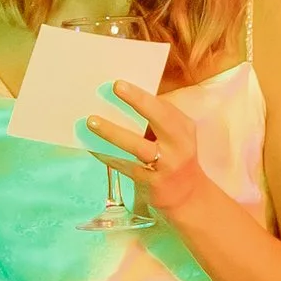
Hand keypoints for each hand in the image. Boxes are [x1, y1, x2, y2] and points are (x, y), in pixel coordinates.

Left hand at [85, 82, 214, 224]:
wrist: (188, 197)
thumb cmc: (175, 159)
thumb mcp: (175, 137)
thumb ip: (158, 121)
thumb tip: (124, 99)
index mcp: (183, 128)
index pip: (163, 107)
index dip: (141, 95)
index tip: (119, 83)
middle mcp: (179, 145)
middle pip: (161, 119)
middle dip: (139, 102)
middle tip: (116, 87)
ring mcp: (167, 165)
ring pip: (138, 146)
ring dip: (113, 132)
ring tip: (91, 121)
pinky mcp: (153, 182)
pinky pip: (126, 166)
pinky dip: (108, 156)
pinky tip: (93, 147)